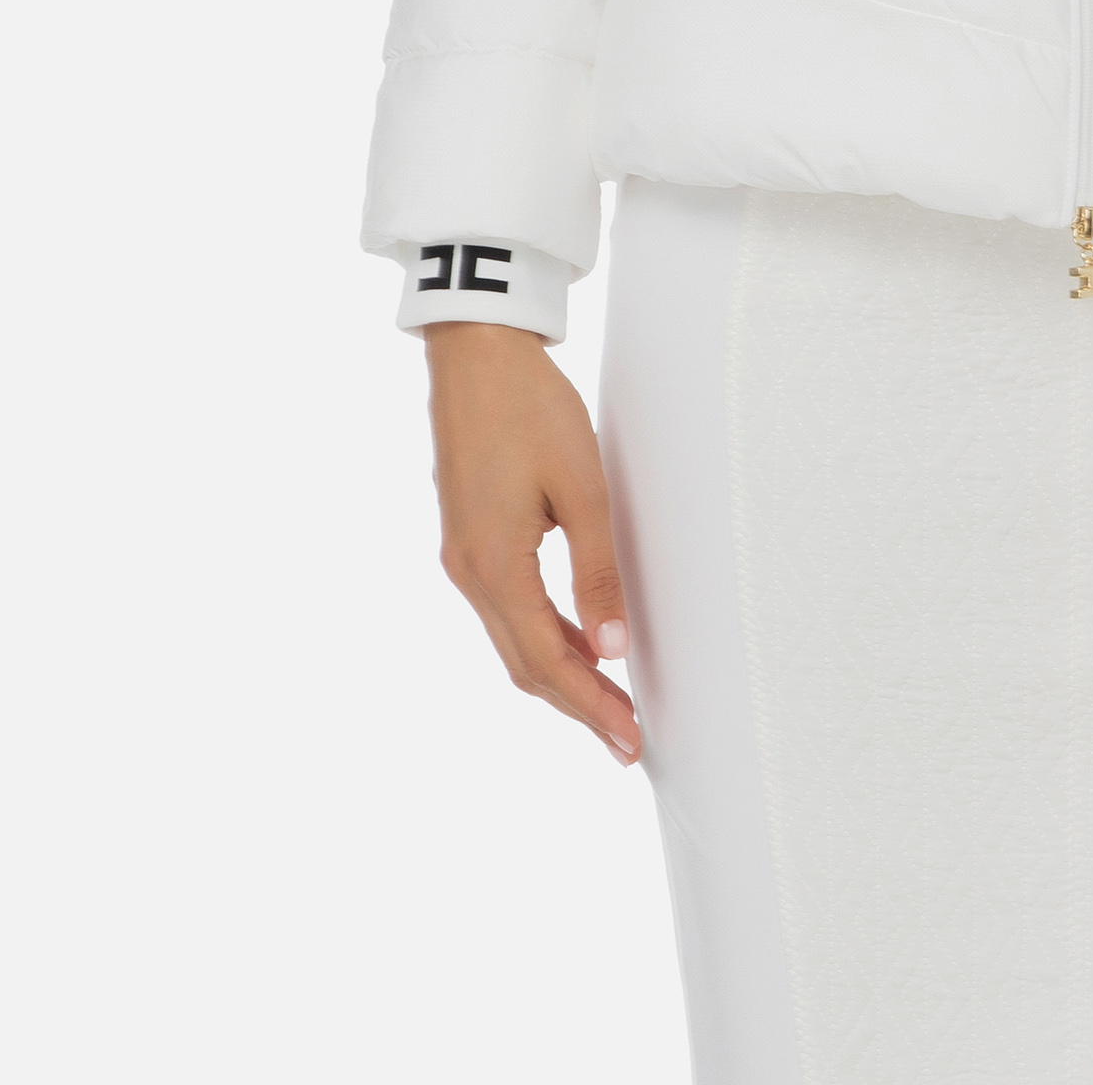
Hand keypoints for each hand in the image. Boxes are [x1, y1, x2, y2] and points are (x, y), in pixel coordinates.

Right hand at [424, 321, 640, 765]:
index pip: (546, 660)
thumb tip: (612, 649)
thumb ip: (597, 571)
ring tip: (611, 703)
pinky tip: (579, 642)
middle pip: (525, 664)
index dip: (590, 705)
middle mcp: (468, 571)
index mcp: (493, 565)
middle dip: (577, 705)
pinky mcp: (469, 537)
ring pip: (513, 639)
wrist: (477, 352)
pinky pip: (507, 608)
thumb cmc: (531, 408)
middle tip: (626, 740)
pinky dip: (543, 636)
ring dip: (560, 674)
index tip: (628, 740)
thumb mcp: (581, 486)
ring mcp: (463, 556)